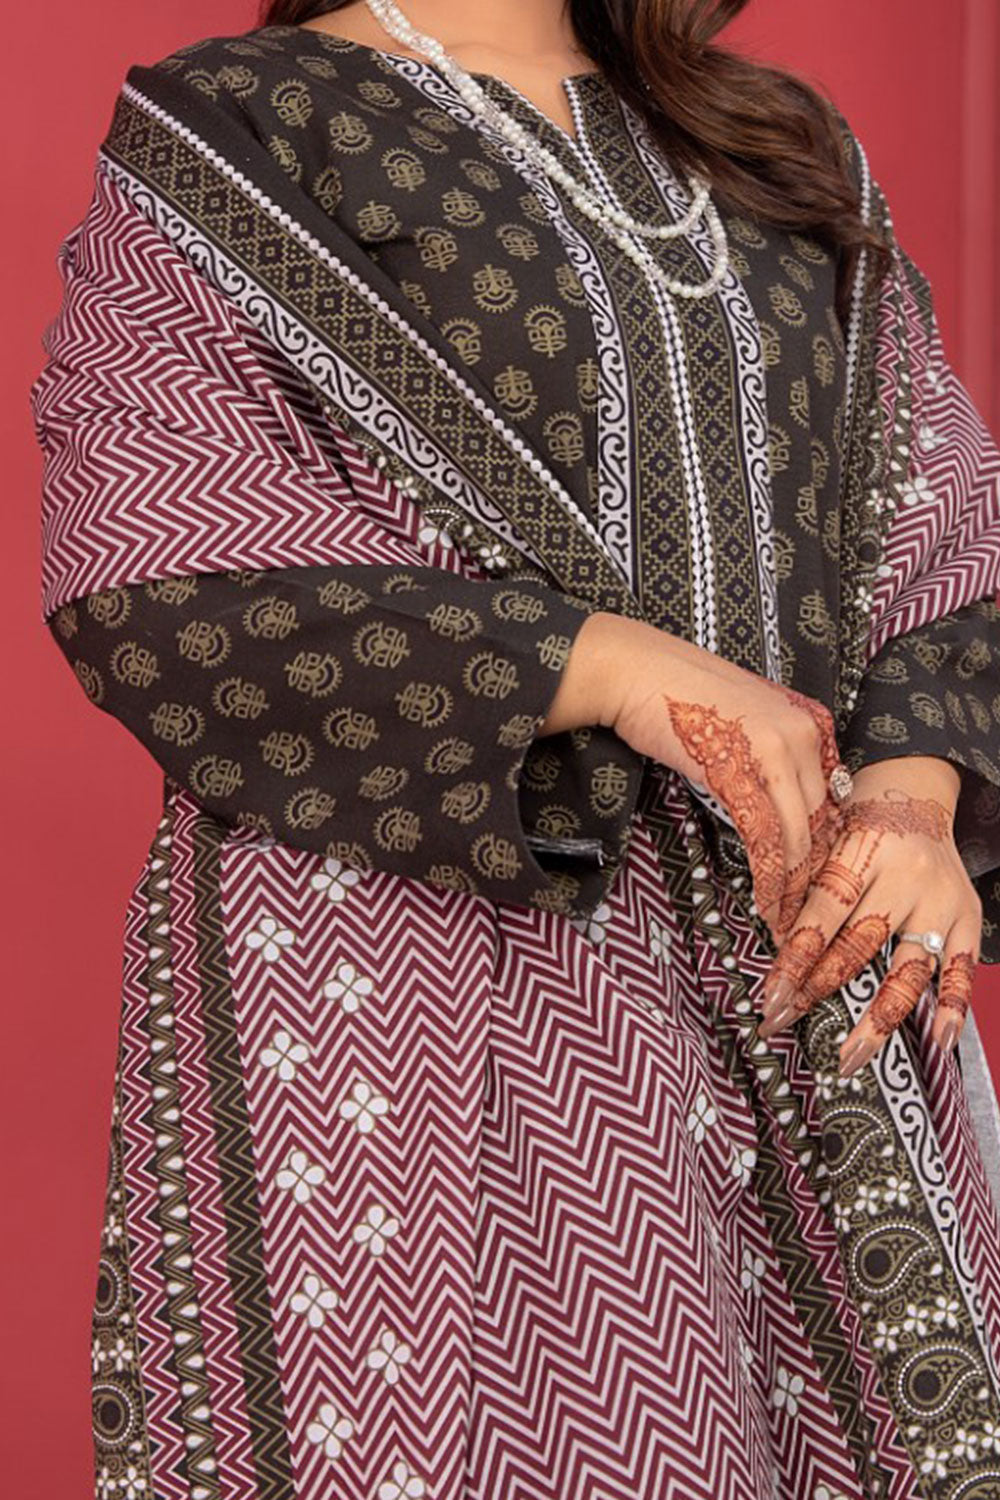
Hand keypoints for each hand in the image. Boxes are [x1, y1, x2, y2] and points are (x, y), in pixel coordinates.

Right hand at [541, 612, 845, 941]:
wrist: (636, 671)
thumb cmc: (679, 697)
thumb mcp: (745, 722)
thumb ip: (773, 757)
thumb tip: (779, 809)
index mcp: (810, 722)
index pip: (834, 799)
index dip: (826, 849)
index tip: (816, 883)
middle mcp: (804, 734)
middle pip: (821, 822)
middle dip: (813, 876)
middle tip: (803, 914)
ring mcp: (775, 750)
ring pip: (798, 836)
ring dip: (792, 885)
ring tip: (783, 918)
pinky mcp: (741, 770)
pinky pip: (765, 836)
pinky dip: (768, 876)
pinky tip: (765, 899)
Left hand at [756, 756, 980, 1077]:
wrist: (915, 789)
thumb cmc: (859, 820)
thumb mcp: (826, 837)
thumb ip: (805, 887)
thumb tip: (776, 949)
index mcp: (863, 853)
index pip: (822, 917)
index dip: (794, 961)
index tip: (770, 997)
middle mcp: (905, 880)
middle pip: (857, 947)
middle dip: (816, 991)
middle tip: (783, 1023)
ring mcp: (940, 902)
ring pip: (907, 970)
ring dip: (875, 1018)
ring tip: (848, 1057)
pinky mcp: (967, 918)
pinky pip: (962, 970)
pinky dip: (953, 1007)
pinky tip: (939, 1040)